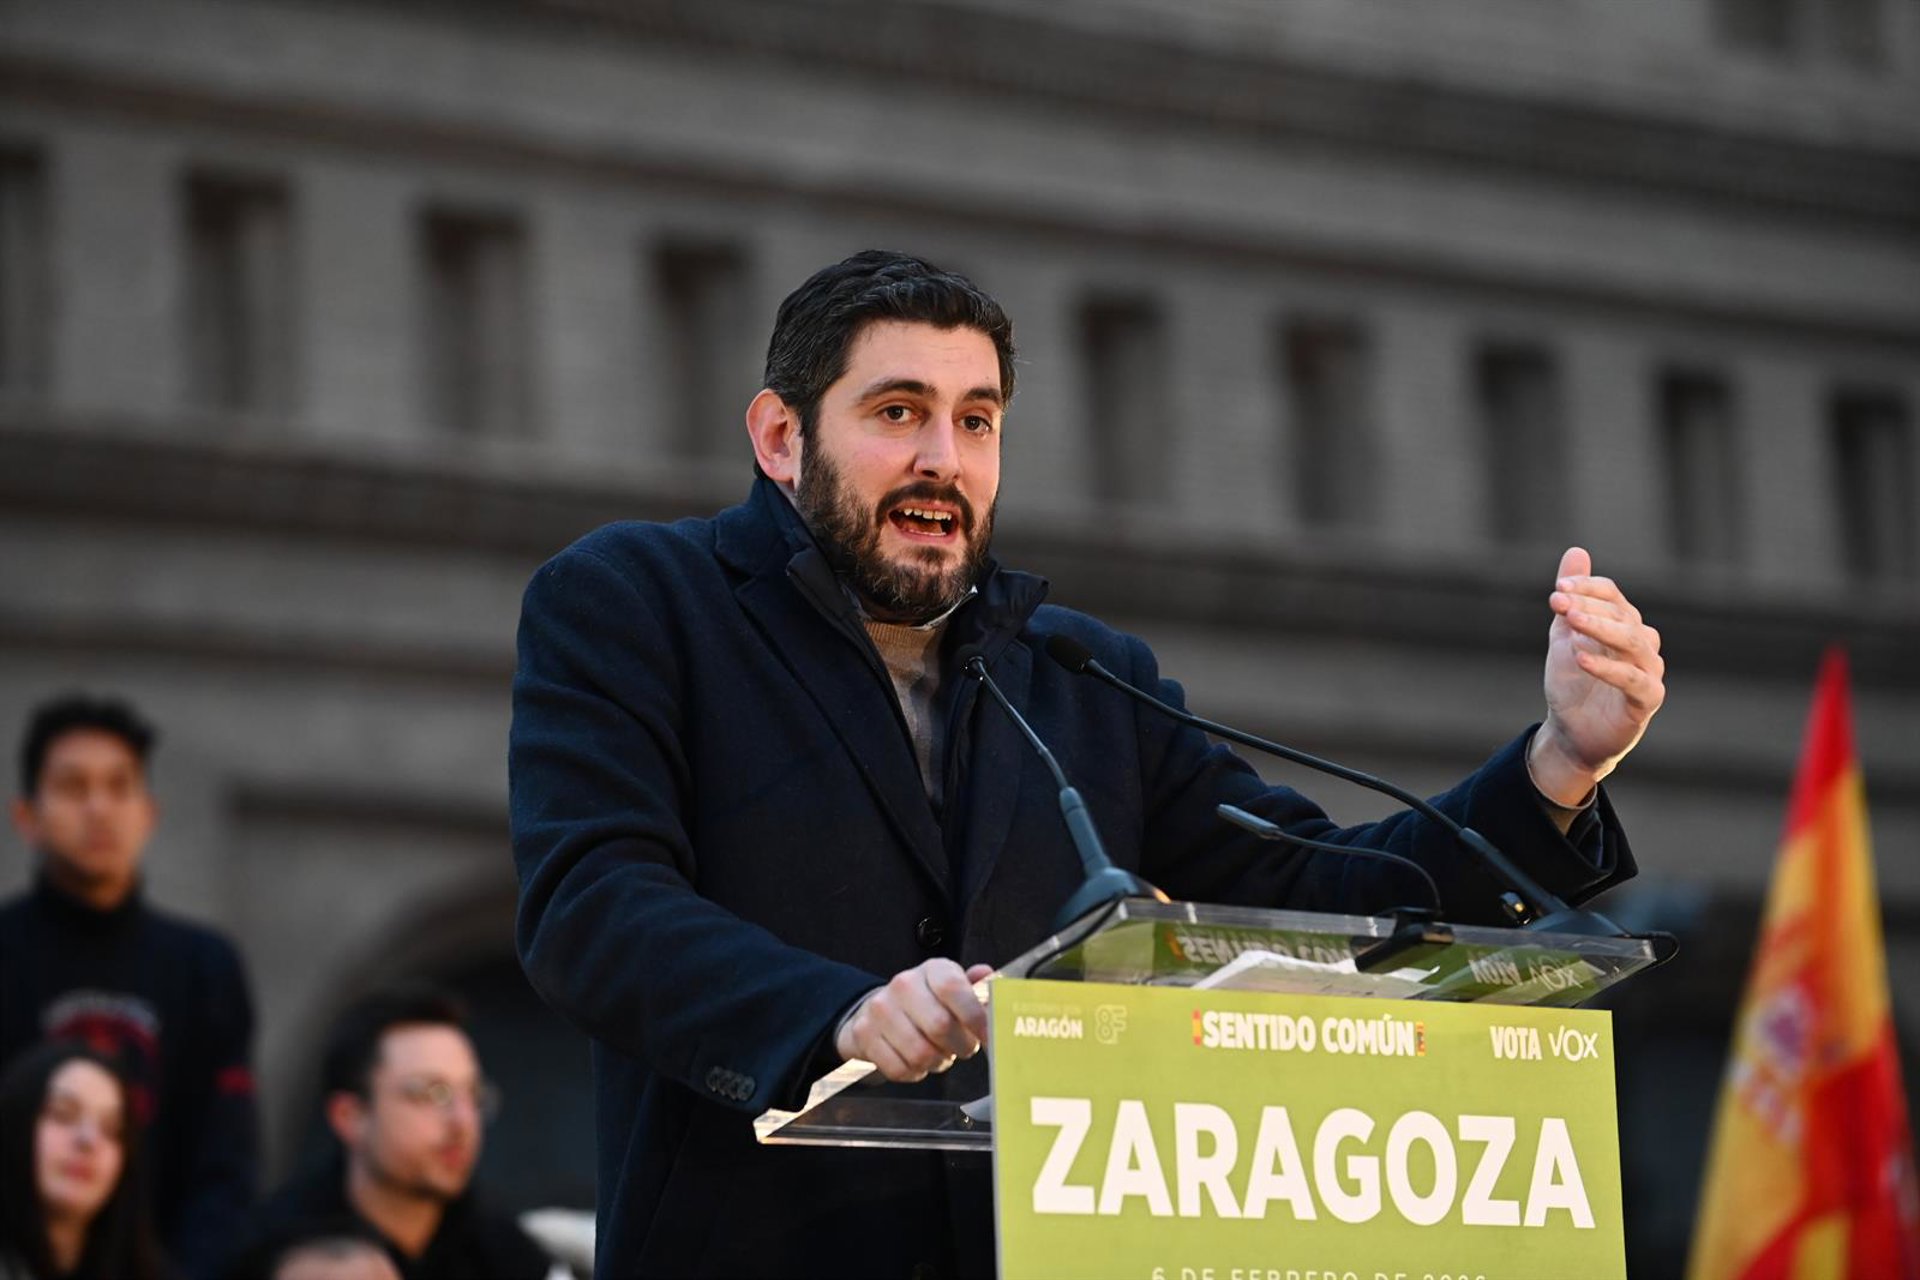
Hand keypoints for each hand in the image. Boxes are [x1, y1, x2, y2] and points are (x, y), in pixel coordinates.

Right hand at [835, 959, 994, 1082]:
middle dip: (961, 1046)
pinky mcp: (865, 1035)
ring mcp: (881, 1010)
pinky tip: (919, 1063)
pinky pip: (900, 1069)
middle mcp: (904, 984)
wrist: (880, 1010)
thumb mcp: (954, 989)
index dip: (975, 1017)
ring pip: (920, 1053)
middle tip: (965, 1048)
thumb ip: (976, 987)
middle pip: (940, 1026)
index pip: (953, 988)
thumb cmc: (928, 1003)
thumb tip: (987, 975)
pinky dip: (916, 1073)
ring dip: (938, 1062)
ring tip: (940, 1054)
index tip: (989, 1036)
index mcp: (932, 970)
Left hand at [1531, 547, 1665, 804]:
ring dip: (1600, 628)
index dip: (1588, 587)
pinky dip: (1608, 667)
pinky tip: (1581, 658)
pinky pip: (1635, 680)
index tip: (1559, 587)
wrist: (1571, 731)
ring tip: (1570, 622)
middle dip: (1589, 605)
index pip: (1613, 595)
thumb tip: (1577, 550)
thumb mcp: (1565, 635)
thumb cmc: (1572, 682)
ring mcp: (1649, 671)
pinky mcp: (1648, 700)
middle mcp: (1642, 643)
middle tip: (1558, 600)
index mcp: (1624, 624)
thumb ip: (1573, 598)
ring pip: (1633, 641)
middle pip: (1623, 614)